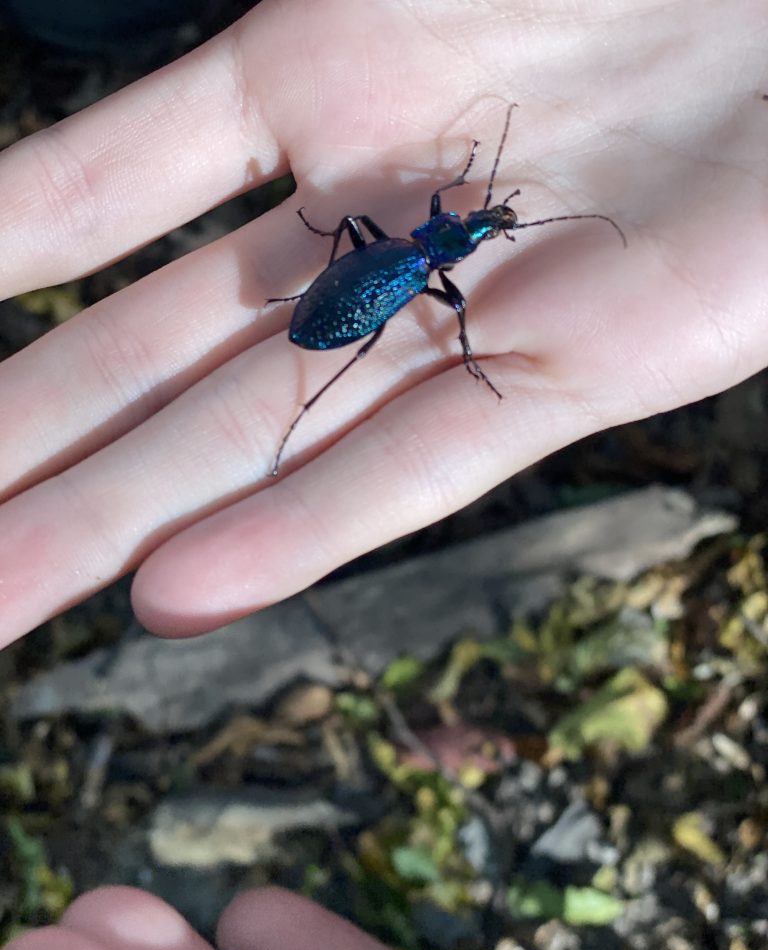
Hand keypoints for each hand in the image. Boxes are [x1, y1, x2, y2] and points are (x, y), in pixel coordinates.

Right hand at [0, 1, 765, 646]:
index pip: (94, 195)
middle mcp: (361, 225)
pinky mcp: (578, 370)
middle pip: (152, 360)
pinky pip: (425, 461)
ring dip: (117, 522)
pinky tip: (180, 594)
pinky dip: (304, 529)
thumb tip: (127, 123)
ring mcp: (457, 306)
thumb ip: (275, 46)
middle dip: (27, 451)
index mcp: (309, 83)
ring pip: (256, 437)